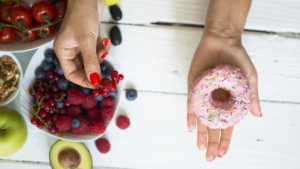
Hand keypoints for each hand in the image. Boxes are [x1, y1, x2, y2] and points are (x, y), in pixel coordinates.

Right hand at [54, 0, 109, 86]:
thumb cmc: (82, 15)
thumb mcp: (87, 41)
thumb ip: (91, 61)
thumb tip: (94, 80)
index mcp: (63, 51)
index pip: (71, 74)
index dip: (83, 81)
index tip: (96, 85)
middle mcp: (70, 49)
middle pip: (82, 68)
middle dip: (94, 71)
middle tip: (105, 76)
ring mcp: (80, 45)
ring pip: (91, 60)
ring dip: (99, 57)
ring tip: (103, 49)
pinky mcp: (89, 39)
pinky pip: (96, 51)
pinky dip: (102, 49)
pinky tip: (105, 41)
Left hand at [187, 31, 261, 161]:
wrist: (223, 41)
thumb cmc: (238, 59)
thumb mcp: (249, 79)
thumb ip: (251, 97)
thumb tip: (258, 116)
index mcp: (229, 103)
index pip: (227, 126)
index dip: (225, 140)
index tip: (222, 154)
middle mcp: (215, 102)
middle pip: (213, 126)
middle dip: (212, 143)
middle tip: (210, 159)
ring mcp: (204, 96)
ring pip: (201, 119)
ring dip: (201, 134)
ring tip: (201, 149)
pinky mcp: (193, 87)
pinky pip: (191, 104)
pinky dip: (191, 115)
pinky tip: (192, 127)